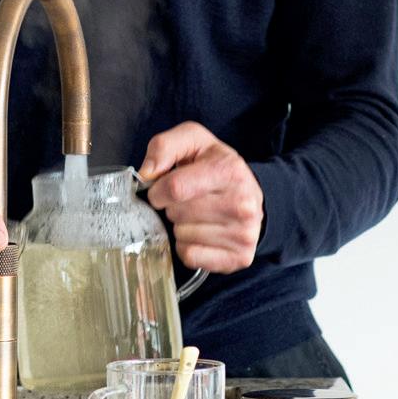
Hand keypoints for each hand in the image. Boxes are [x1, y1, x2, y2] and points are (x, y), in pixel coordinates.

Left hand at [138, 121, 263, 274]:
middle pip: (177, 213)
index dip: (158, 190)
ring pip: (182, 236)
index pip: (175, 188)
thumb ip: (165, 147)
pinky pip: (190, 256)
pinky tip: (200, 233)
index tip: (160, 190)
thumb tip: (146, 173)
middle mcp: (241, 203)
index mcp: (229, 171)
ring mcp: (243, 233)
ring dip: (180, 226)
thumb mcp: (195, 141)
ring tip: (196, 214)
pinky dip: (187, 246)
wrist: (250, 195)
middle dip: (171, 207)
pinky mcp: (239, 257)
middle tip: (186, 200)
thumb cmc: (217, 167)